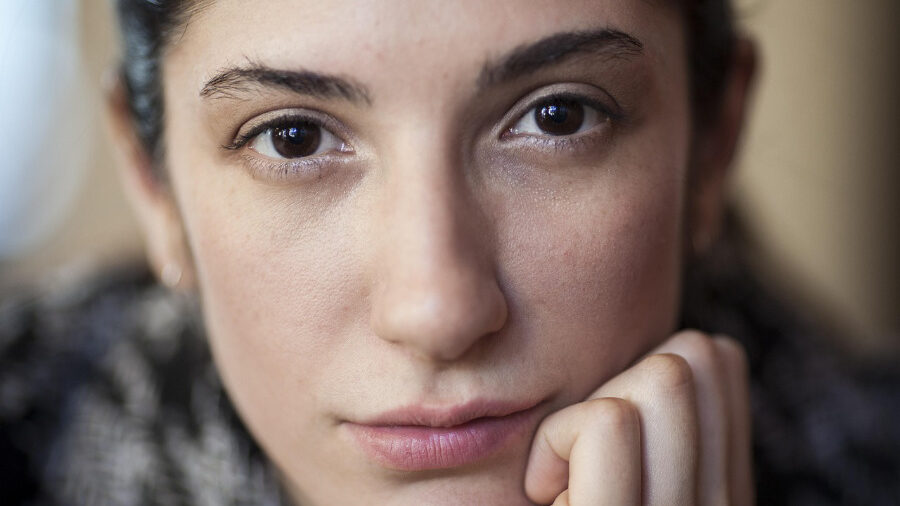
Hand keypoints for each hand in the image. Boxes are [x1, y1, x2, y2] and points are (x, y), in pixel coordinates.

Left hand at [524, 330, 752, 504]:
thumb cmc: (555, 495)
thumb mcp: (608, 472)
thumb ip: (643, 429)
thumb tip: (646, 351)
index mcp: (724, 489)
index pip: (719, 357)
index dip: (638, 369)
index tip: (596, 442)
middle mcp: (724, 503)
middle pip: (696, 350)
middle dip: (615, 386)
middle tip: (575, 462)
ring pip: (664, 376)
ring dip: (580, 418)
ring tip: (559, 486)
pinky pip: (608, 421)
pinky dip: (553, 442)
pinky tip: (543, 495)